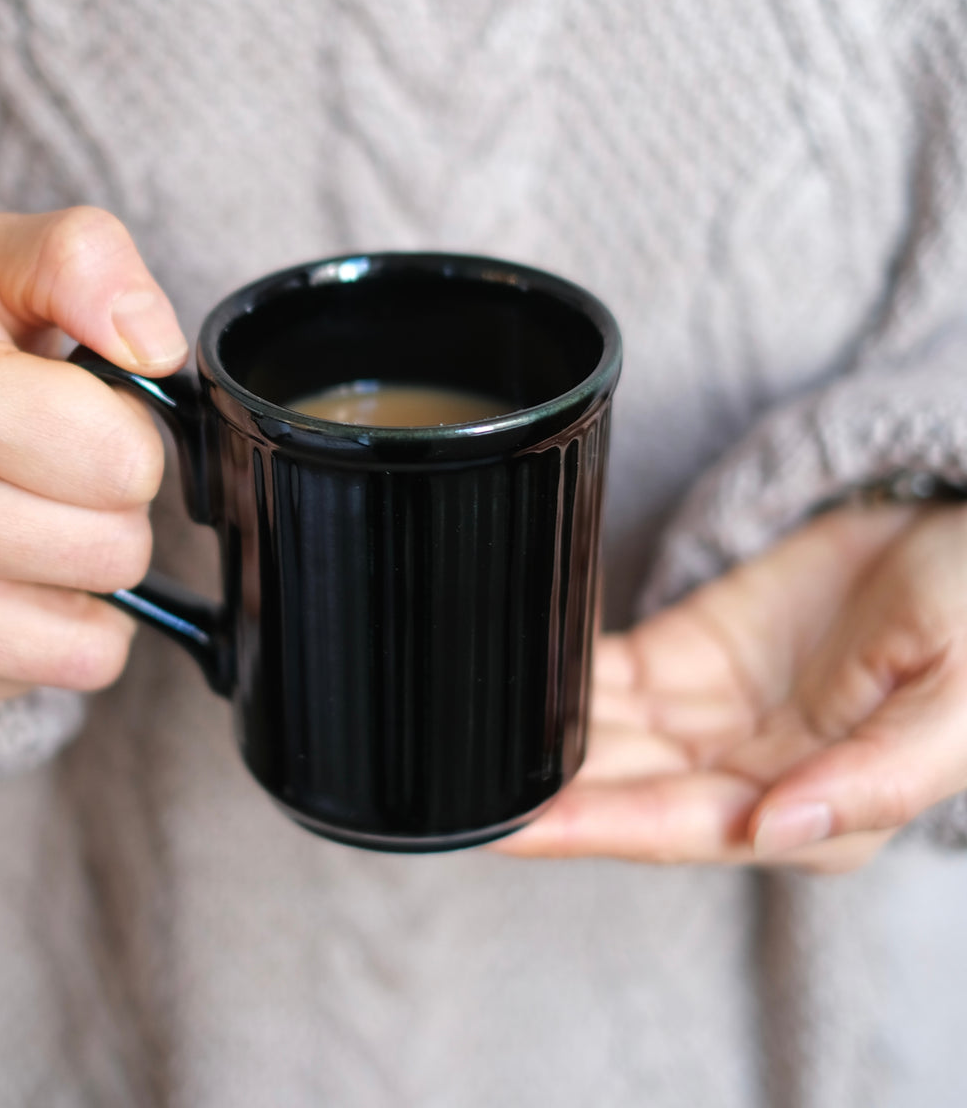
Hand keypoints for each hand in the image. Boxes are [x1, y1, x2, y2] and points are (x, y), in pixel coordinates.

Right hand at [0, 208, 185, 720]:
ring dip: (84, 579)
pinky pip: (50, 679)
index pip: (124, 459)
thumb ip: (85, 262)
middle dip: (110, 509)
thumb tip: (155, 343)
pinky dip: (46, 636)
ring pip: (93, 638)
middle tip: (48, 472)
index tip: (72, 412)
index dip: (127, 433)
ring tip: (22, 521)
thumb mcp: (1, 265)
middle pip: (117, 552)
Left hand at [496, 501, 966, 871]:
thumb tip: (775, 832)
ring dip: (534, 738)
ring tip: (454, 732)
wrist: (964, 533)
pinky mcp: (688, 655)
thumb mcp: (957, 708)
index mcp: (811, 809)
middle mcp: (747, 774)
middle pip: (618, 790)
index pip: (673, 829)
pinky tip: (508, 675)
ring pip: (601, 736)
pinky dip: (559, 675)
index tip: (507, 828)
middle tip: (450, 784)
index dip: (588, 830)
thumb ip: (873, 778)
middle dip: (539, 791)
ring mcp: (710, 713)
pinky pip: (609, 674)